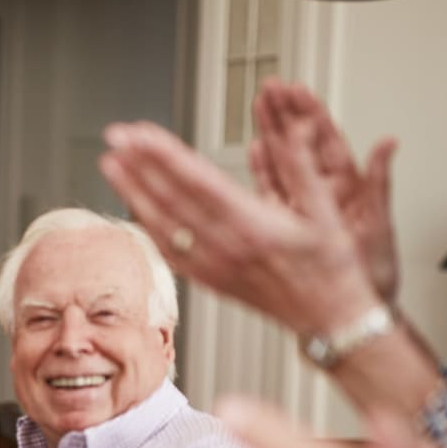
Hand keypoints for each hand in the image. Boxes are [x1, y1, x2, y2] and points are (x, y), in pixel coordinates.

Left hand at [99, 120, 378, 336]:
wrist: (331, 319)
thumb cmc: (334, 268)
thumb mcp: (329, 211)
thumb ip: (302, 166)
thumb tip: (290, 127)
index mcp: (254, 225)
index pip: (197, 180)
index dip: (162, 154)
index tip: (137, 132)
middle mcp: (228, 247)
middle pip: (171, 199)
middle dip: (139, 164)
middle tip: (114, 136)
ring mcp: (216, 267)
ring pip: (163, 226)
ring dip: (134, 193)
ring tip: (112, 165)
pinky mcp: (212, 281)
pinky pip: (171, 253)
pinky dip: (149, 228)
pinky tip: (136, 210)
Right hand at [251, 79, 399, 302]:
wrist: (351, 314)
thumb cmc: (370, 278)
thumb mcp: (379, 227)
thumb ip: (379, 182)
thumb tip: (389, 143)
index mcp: (348, 190)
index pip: (326, 141)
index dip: (309, 113)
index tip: (295, 90)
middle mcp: (324, 196)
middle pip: (301, 146)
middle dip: (284, 115)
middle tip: (269, 89)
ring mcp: (305, 210)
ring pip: (284, 165)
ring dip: (271, 136)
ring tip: (257, 109)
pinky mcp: (289, 226)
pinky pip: (272, 192)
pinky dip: (263, 171)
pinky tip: (254, 152)